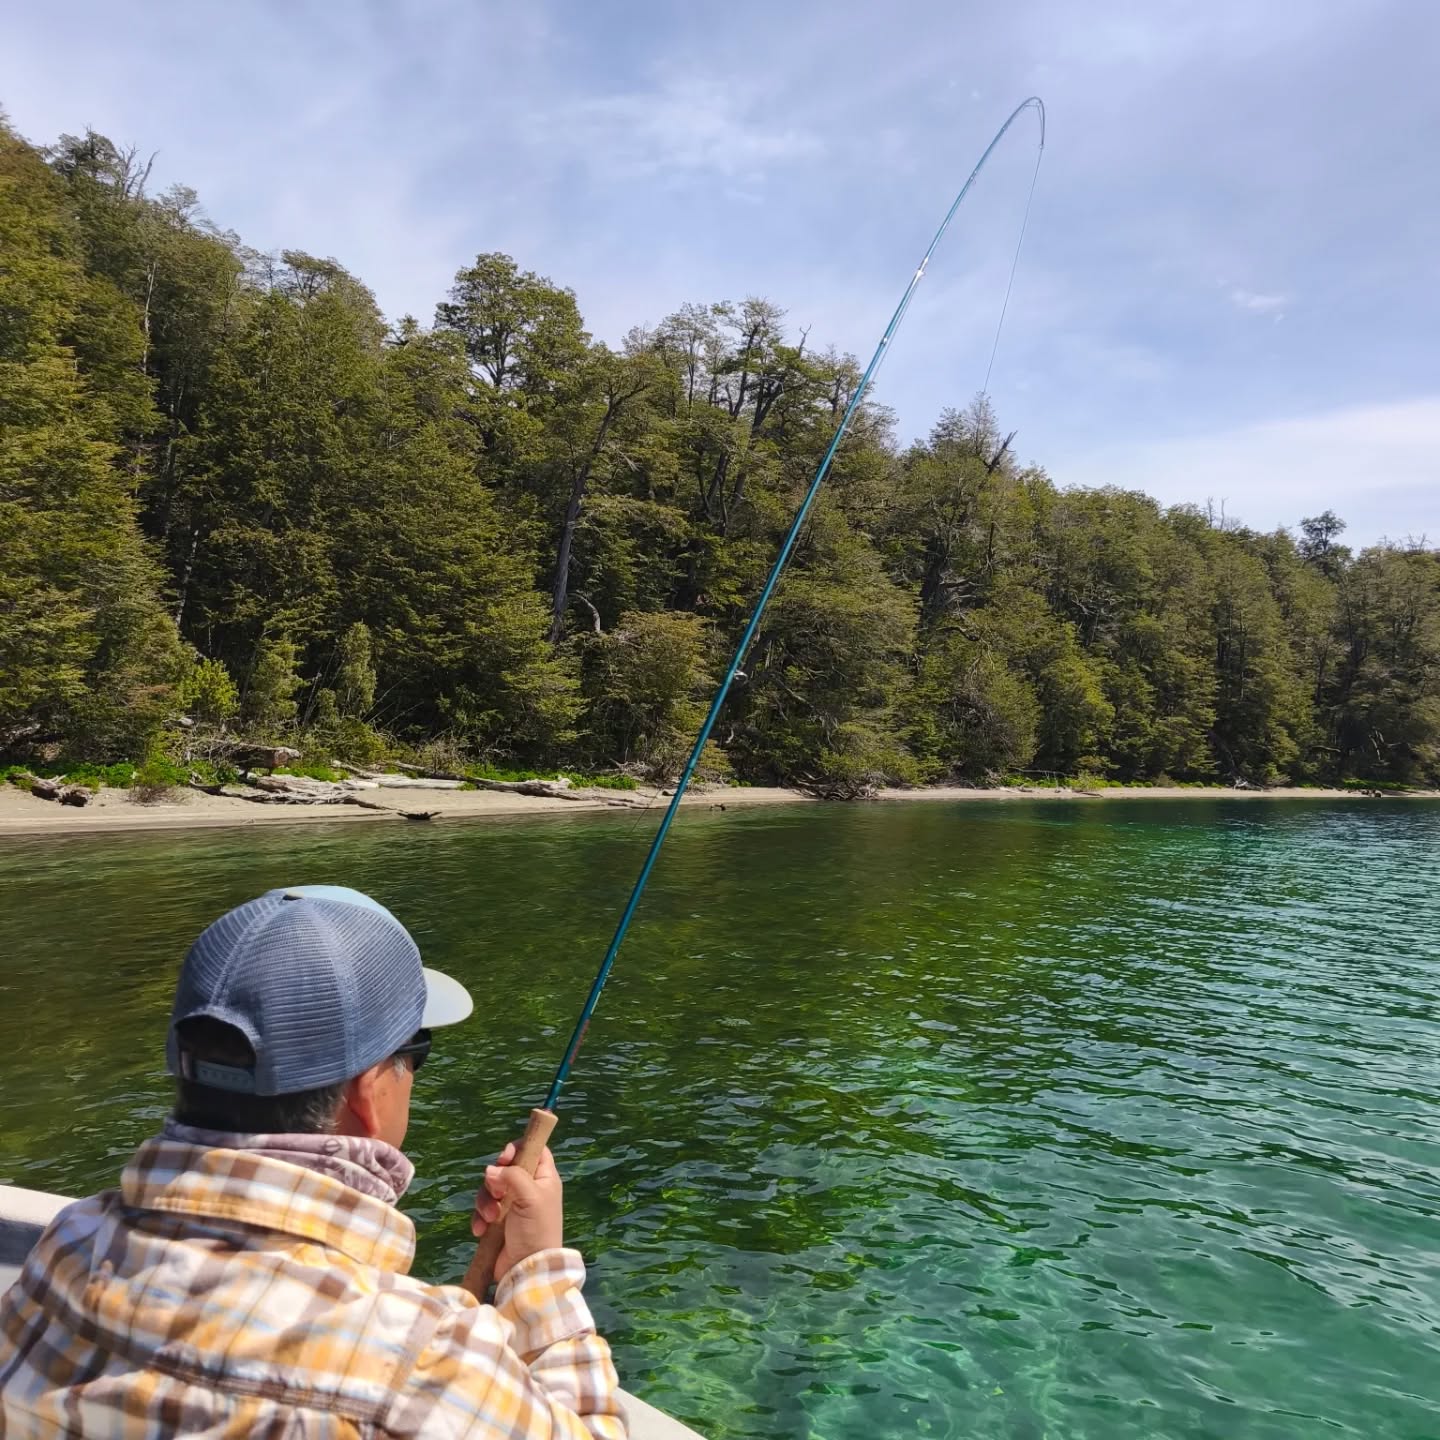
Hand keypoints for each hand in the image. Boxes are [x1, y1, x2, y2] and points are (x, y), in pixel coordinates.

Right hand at [470, 1141, 563, 1281]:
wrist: (528, 1269)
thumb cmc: (537, 1229)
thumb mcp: (531, 1196)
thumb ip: (512, 1176)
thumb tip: (491, 1170)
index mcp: (544, 1179)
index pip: (533, 1150)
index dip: (518, 1149)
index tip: (504, 1157)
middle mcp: (528, 1189)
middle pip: (505, 1169)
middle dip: (494, 1180)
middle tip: (497, 1193)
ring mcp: (512, 1206)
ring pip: (490, 1190)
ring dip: (485, 1202)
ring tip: (491, 1217)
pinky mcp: (498, 1223)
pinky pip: (482, 1211)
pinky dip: (480, 1219)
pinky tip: (482, 1231)